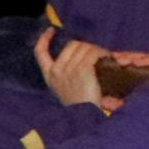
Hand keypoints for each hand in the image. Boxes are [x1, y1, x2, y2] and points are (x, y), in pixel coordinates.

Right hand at [33, 29, 148, 109]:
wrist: (86, 117)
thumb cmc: (80, 105)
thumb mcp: (65, 90)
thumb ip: (66, 74)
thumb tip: (80, 56)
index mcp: (50, 76)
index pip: (40, 52)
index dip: (44, 39)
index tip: (50, 31)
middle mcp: (57, 71)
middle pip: (71, 46)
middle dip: (84, 46)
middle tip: (95, 52)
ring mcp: (69, 70)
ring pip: (84, 47)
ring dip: (96, 50)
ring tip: (105, 57)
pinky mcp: (82, 70)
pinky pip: (93, 54)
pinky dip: (102, 53)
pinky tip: (108, 58)